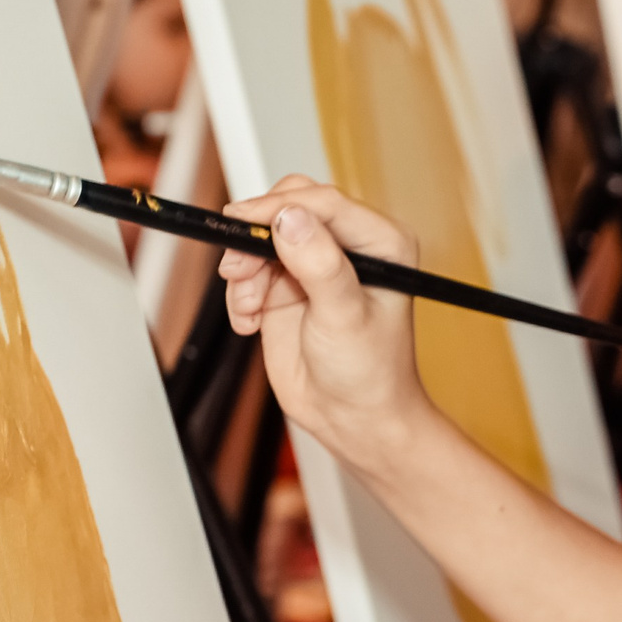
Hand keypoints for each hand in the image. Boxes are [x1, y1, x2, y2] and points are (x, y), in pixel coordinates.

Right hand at [220, 176, 431, 477]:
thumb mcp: (344, 316)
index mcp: (381, 242)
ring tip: (250, 309)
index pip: (323, 202)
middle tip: (240, 270)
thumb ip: (319, 264)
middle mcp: (348, 246)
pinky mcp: (287, 286)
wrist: (353, 419)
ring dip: (244, 271)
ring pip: (262, 238)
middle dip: (257, 238)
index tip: (243, 222)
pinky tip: (251, 322)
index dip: (278, 208)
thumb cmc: (370, 373)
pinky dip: (240, 293)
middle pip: (287, 208)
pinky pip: (249, 269)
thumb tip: (291, 218)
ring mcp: (314, 264)